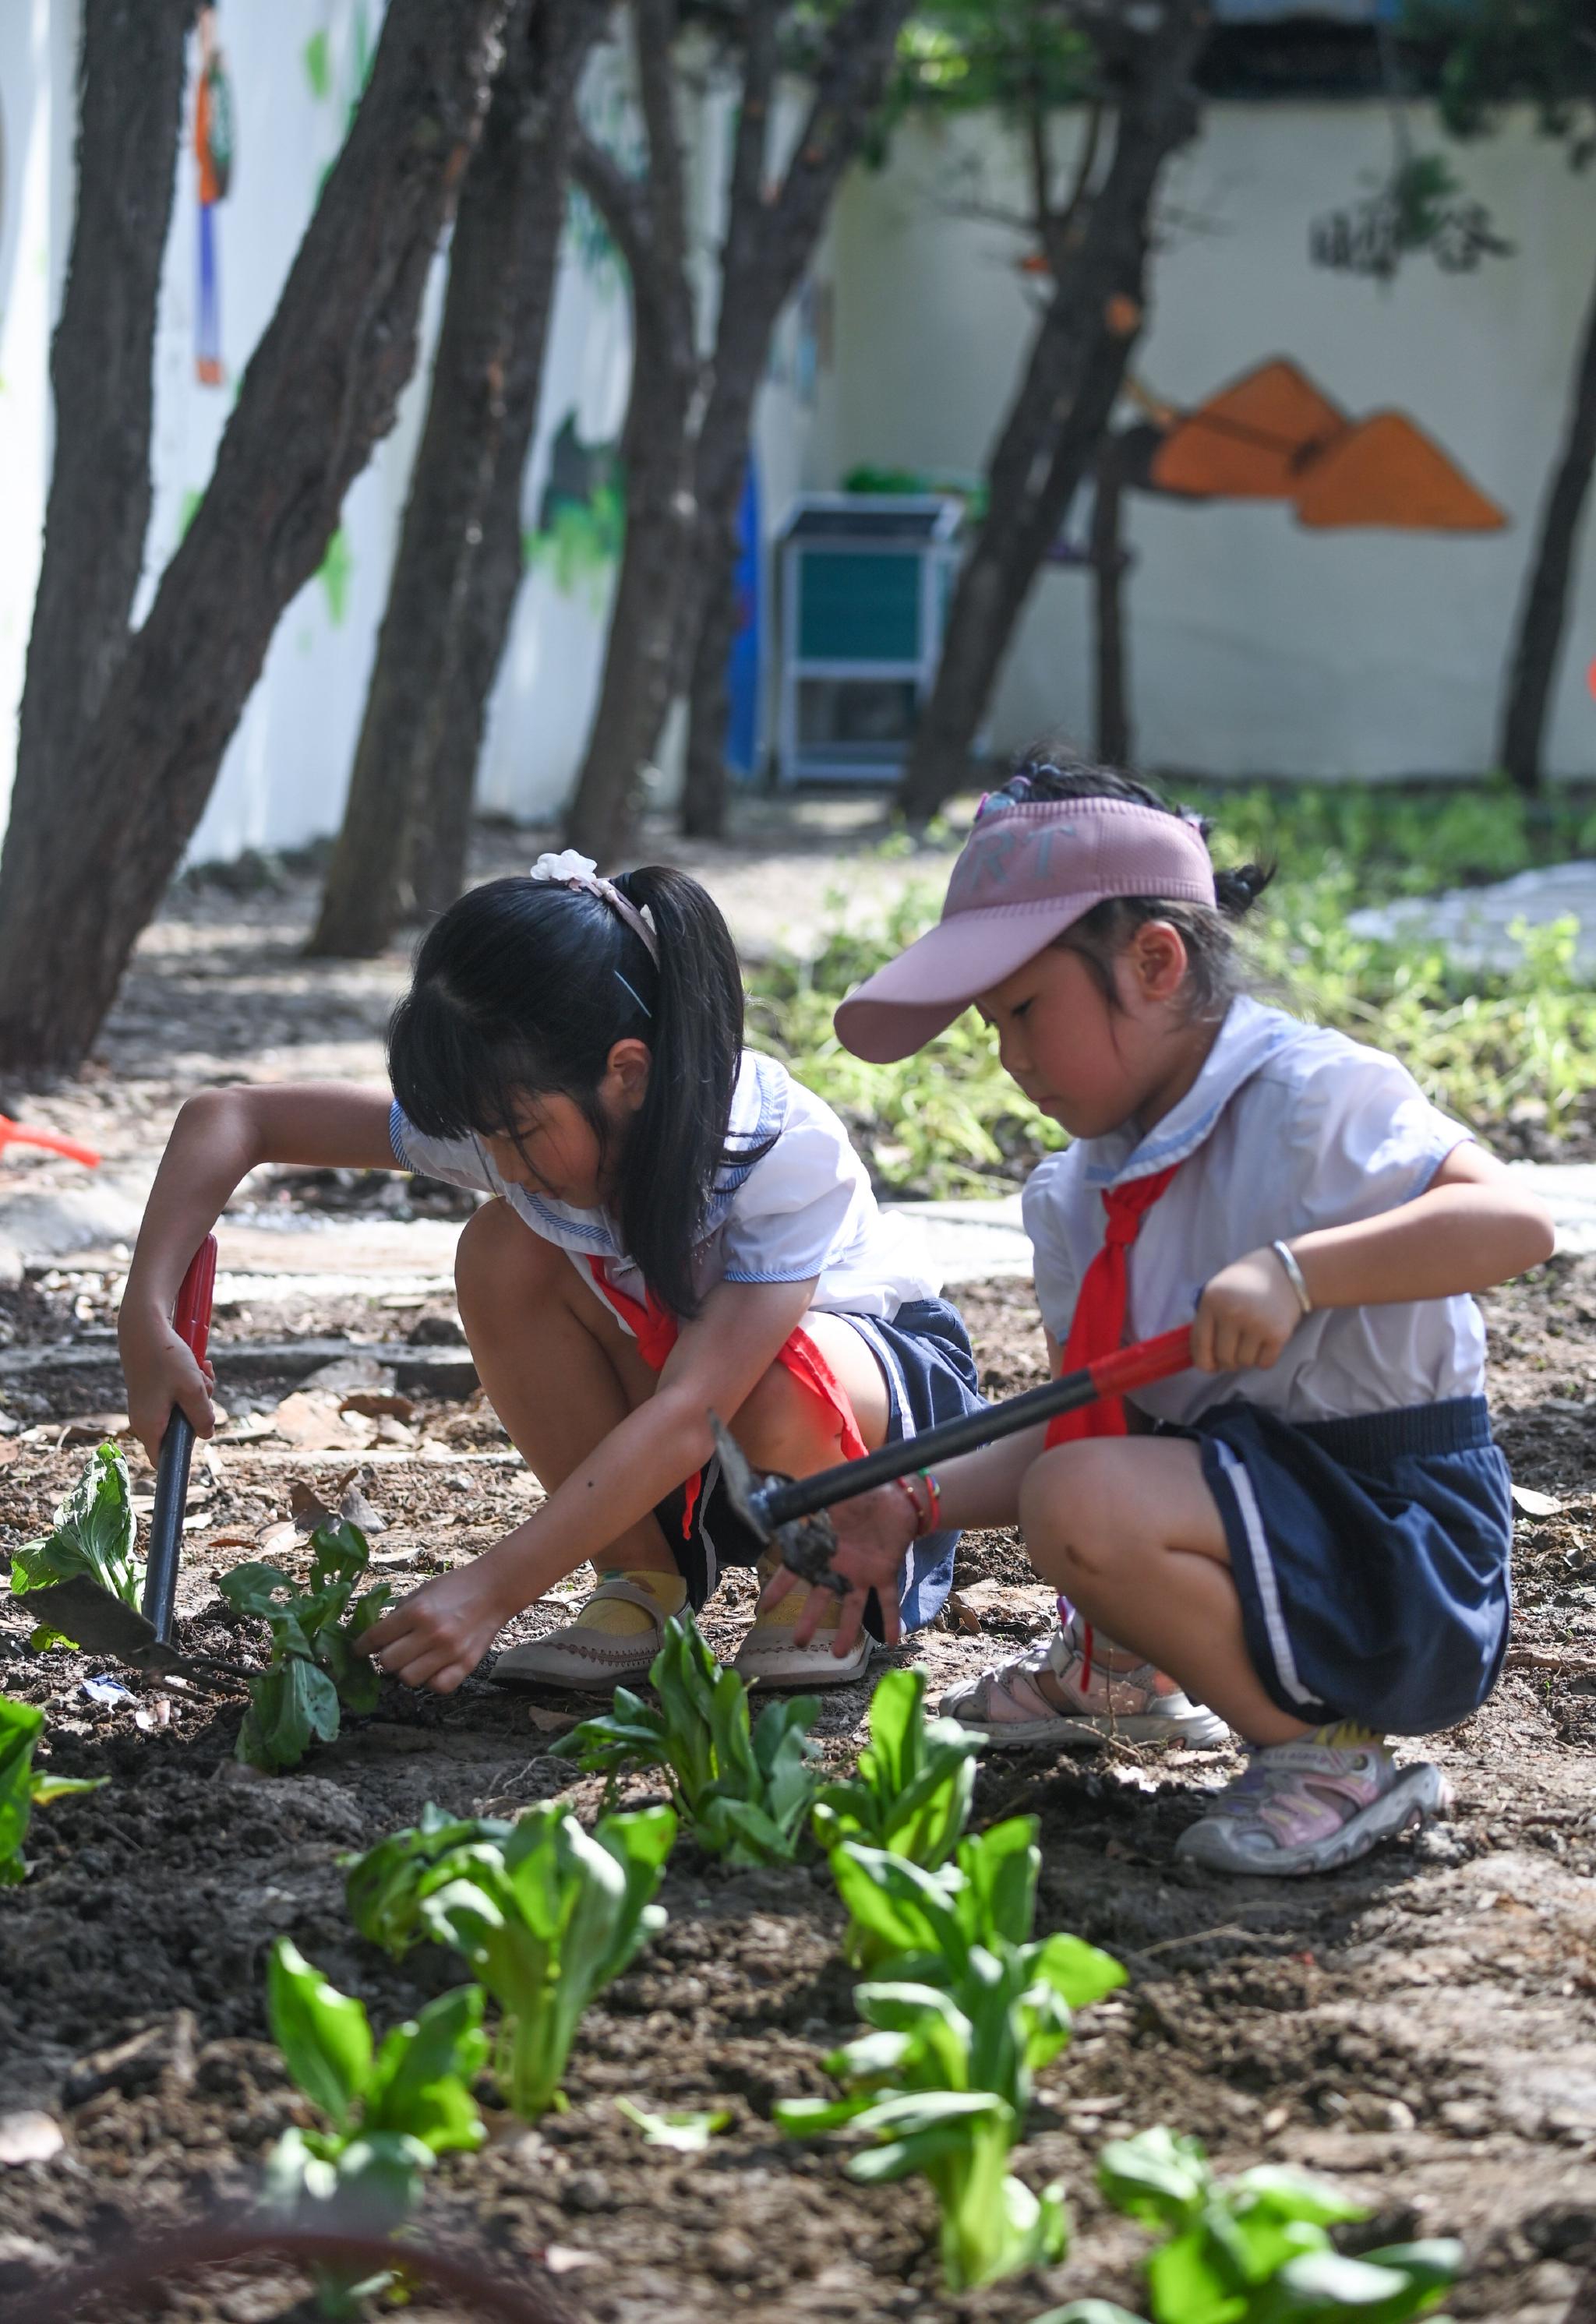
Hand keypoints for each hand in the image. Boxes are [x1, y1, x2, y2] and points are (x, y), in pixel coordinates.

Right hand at [119, 1302, 214, 1464]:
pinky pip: (180, 1394)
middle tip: (204, 1388)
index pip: (164, 1461)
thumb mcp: (193, 1389)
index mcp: (150, 1427)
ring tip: (202, 1370)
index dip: (181, 1459)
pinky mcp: (155, 1390)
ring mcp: (150, 1404)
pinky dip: (193, 1382)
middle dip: (200, 1411)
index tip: (196, 1450)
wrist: (145, 1327)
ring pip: (185, 1409)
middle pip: (182, 1431)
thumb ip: (202, 1416)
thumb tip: (207, 1434)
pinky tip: (200, 1364)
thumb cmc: (166, 1358)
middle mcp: (146, 1419)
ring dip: (200, 1392)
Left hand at [357, 1555, 519, 1693]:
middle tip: (393, 1651)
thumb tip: (378, 1636)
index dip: (361, 1646)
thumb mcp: (422, 1592)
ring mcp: (450, 1652)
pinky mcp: (466, 1665)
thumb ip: (400, 1614)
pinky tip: (432, 1669)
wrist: (493, 1590)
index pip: (376, 1637)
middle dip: (385, 1658)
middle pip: (388, 1663)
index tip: (358, 1650)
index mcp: (417, 1611)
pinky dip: (431, 1681)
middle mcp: (431, 1633)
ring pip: (408, 1679)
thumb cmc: (455, 1587)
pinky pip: (437, 1686)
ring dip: (406, 1670)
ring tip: (413, 1660)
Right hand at [757, 1482, 916, 1659]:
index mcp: (822, 1549)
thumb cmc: (861, 1493)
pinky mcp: (886, 1573)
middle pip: (821, 1598)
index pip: (795, 1571)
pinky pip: (888, 1600)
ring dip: (846, 1631)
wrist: (897, 1494)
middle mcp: (840, 1567)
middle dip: (809, 1620)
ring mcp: (862, 1573)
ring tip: (837, 1654)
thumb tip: (782, 1497)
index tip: (764, 1608)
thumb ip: (811, 1500)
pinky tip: (891, 1640)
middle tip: (798, 1642)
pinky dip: (890, 1620)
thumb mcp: (833, 1494)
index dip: (779, 1589)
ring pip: (852, 1607)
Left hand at [1192, 1245, 1303, 1373]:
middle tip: (1234, 1353)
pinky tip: (1265, 1343)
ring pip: (1244, 1362)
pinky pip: (1264, 1363)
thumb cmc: (1246, 1284)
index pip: (1201, 1344)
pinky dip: (1263, 1359)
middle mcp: (1232, 1313)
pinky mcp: (1277, 1334)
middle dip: (1227, 1361)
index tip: (1209, 1367)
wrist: (1286, 1272)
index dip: (1203, 1362)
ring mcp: (1255, 1324)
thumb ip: (1207, 1320)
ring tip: (1251, 1342)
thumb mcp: (1218, 1291)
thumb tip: (1202, 1358)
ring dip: (1246, 1359)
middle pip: (1224, 1358)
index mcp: (1211, 1301)